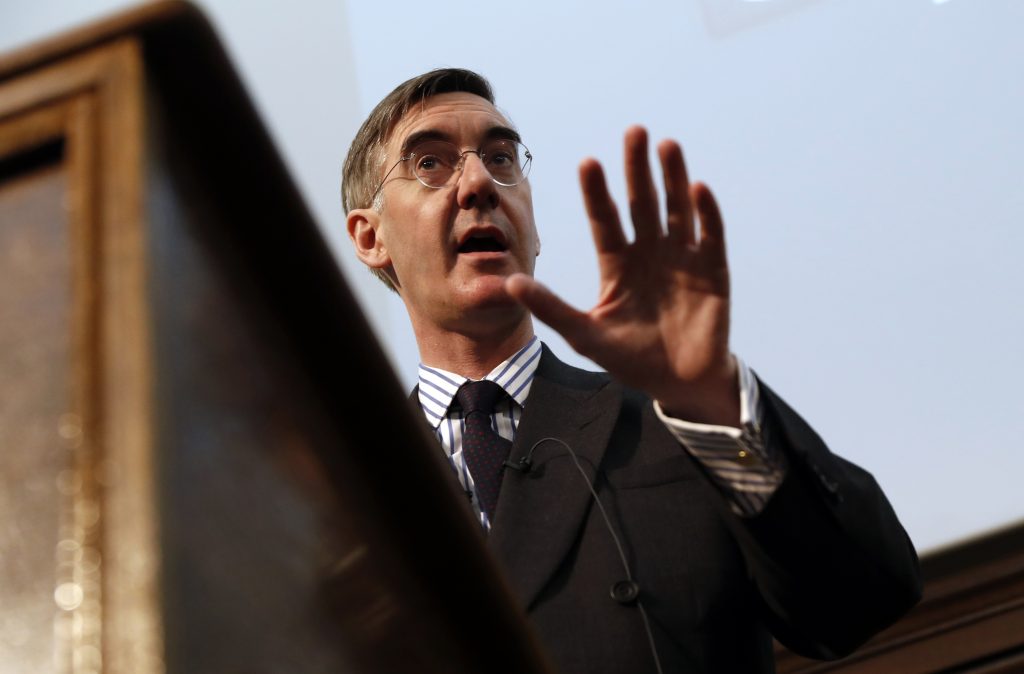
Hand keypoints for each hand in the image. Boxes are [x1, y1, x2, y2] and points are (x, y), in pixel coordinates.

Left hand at [505, 126, 738, 425]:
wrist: (679, 382)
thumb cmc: (630, 358)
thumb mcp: (585, 335)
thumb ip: (551, 308)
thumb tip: (508, 283)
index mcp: (617, 264)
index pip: (605, 221)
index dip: (597, 193)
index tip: (588, 163)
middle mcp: (649, 253)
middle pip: (642, 203)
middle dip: (637, 169)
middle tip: (634, 131)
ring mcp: (682, 259)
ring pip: (676, 210)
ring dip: (674, 178)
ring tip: (667, 145)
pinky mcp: (713, 271)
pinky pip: (710, 236)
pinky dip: (706, 213)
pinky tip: (698, 189)